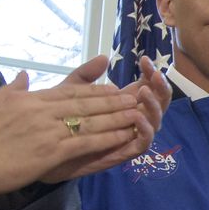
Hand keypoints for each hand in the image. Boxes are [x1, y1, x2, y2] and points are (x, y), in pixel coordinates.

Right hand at [0, 55, 152, 197]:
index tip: (112, 88)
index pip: (68, 91)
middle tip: (134, 96)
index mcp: (29, 99)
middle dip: (112, 100)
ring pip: (90, 121)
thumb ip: (11, 89)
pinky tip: (123, 136)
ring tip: (137, 112)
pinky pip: (86, 143)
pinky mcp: (50, 152)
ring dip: (116, 117)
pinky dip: (107, 139)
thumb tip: (24, 76)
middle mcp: (41, 111)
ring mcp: (47, 131)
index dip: (93, 90)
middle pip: (84, 103)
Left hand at [38, 55, 171, 183]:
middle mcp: (132, 119)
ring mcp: (130, 136)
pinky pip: (143, 143)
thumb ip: (86, 75)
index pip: (147, 85)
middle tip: (155, 74)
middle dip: (161, 87)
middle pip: (158, 102)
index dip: (149, 72)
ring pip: (155, 122)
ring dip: (154, 106)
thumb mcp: (71, 92)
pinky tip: (138, 117)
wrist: (47, 151)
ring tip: (145, 91)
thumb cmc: (61, 121)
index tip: (143, 59)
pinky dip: (145, 130)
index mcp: (124, 103)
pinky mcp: (124, 152)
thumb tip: (103, 57)